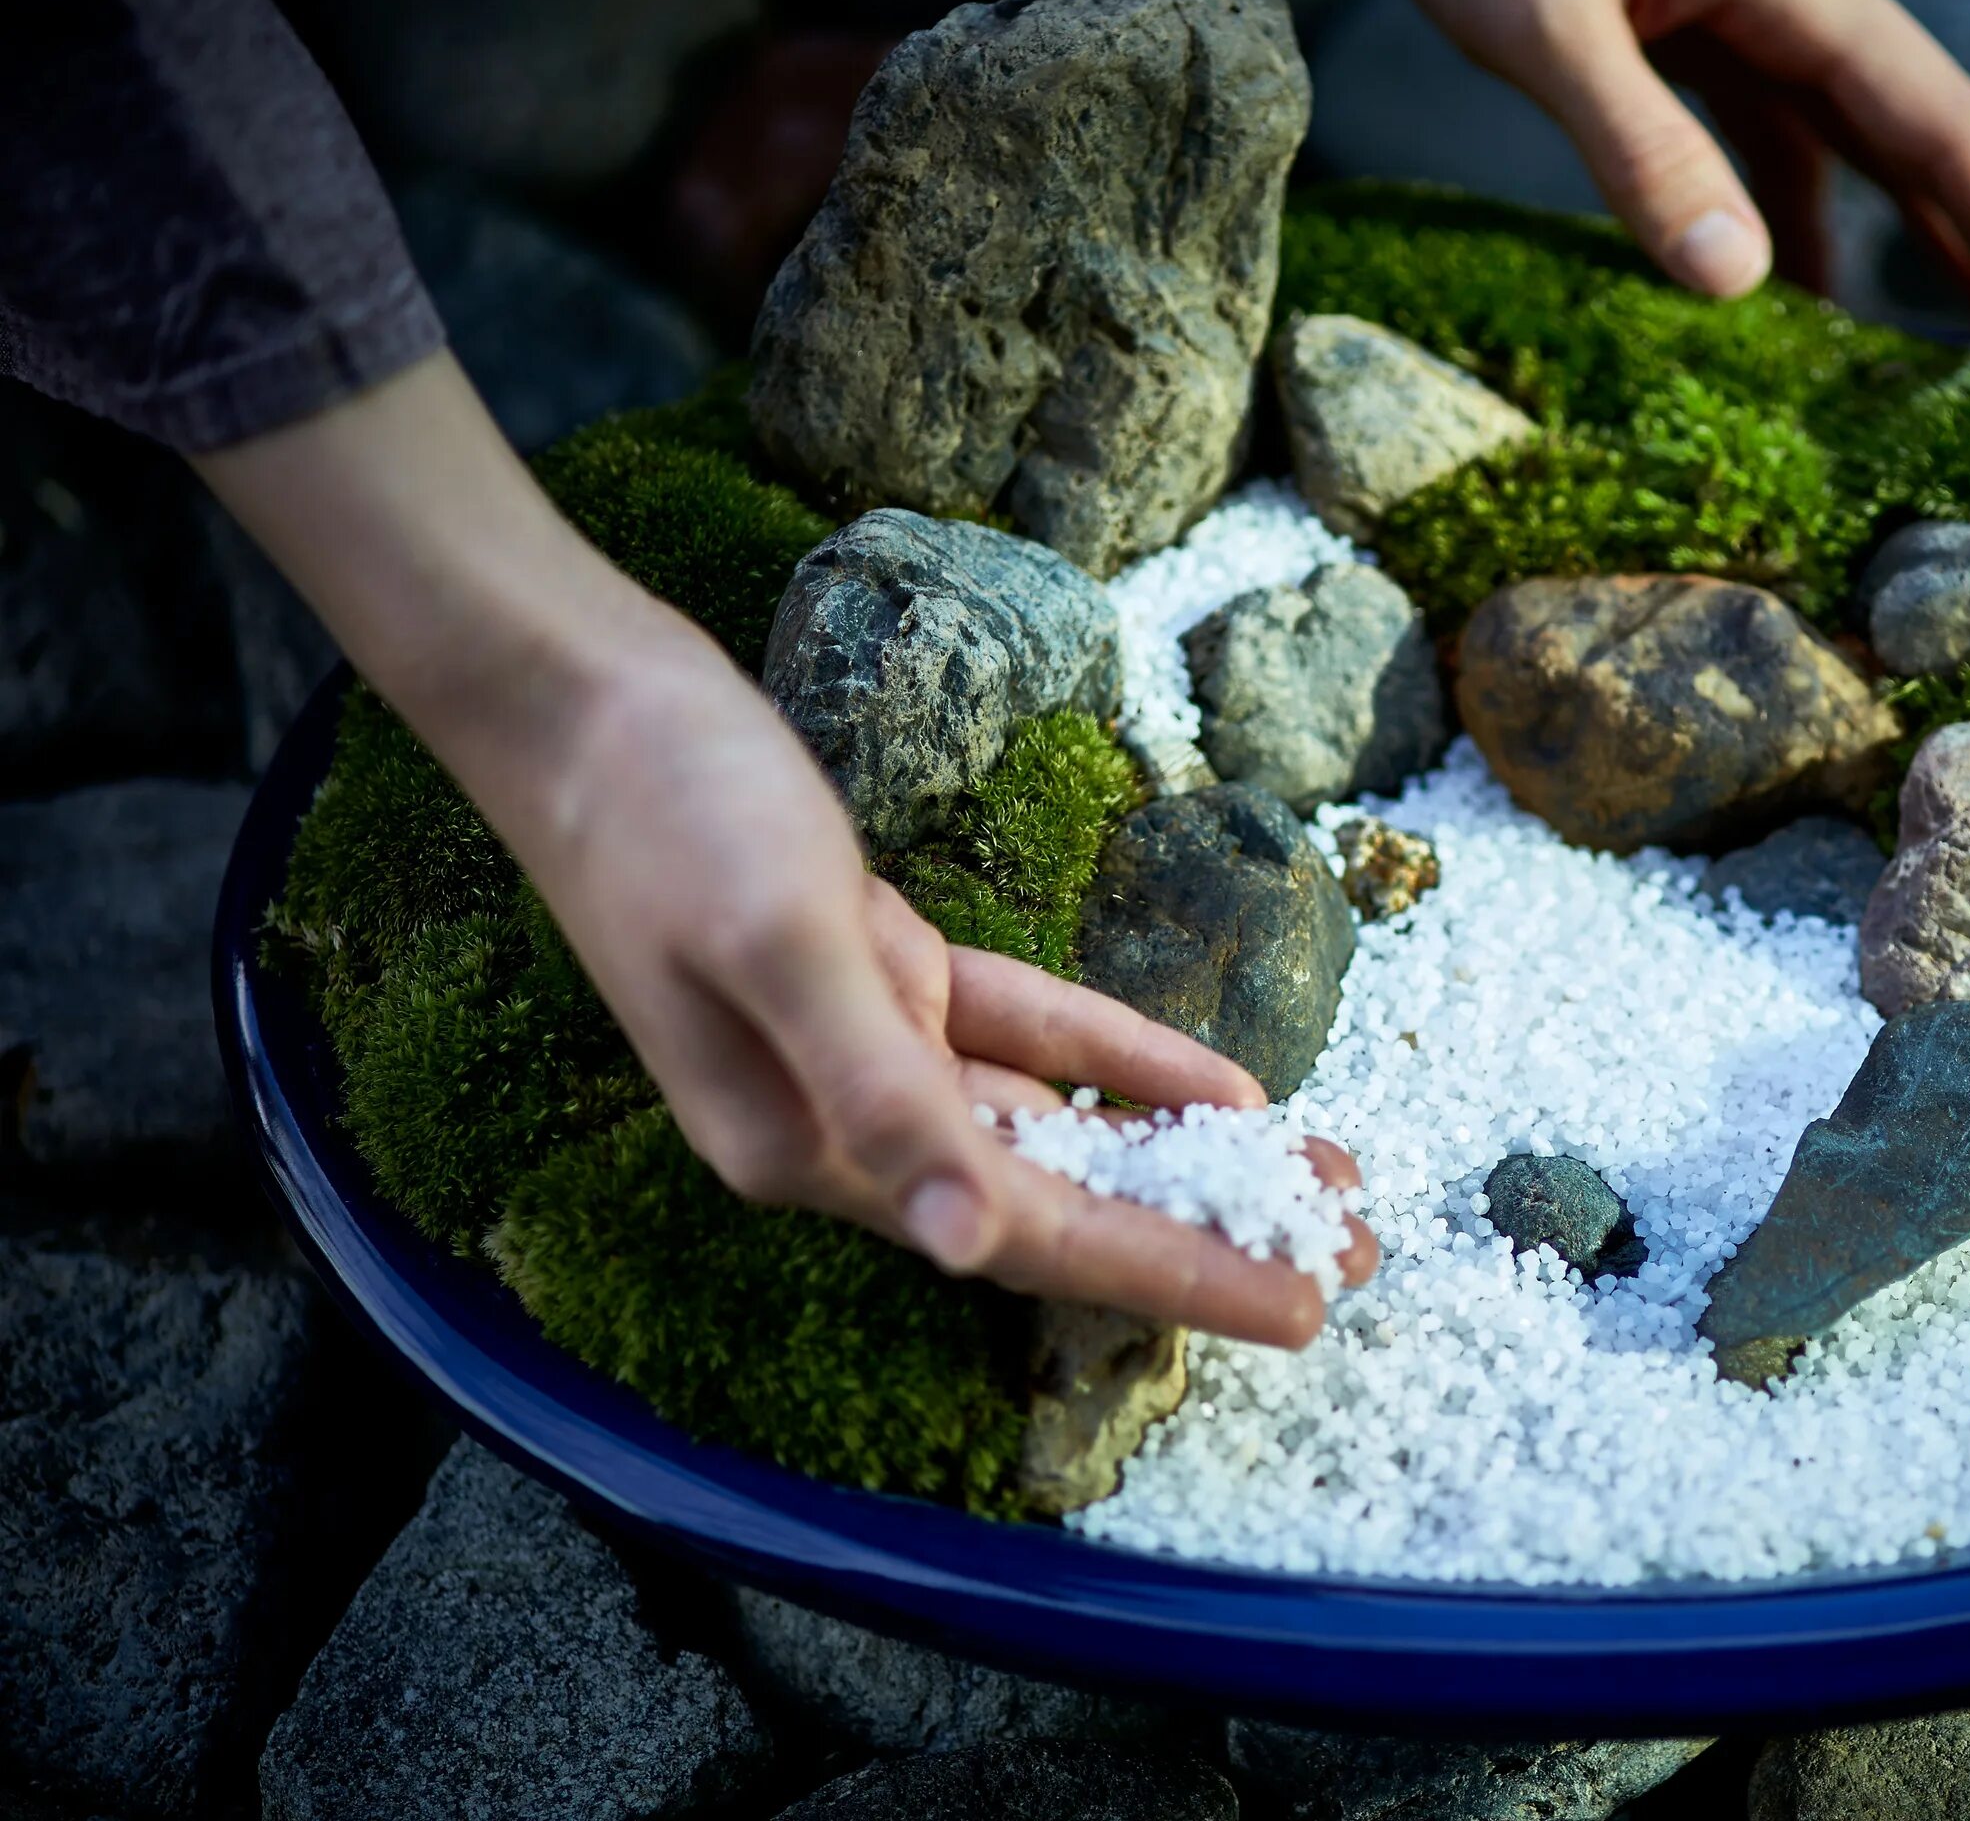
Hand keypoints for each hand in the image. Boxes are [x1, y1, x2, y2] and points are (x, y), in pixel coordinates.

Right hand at [528, 621, 1381, 1344]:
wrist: (582, 701)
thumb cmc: (669, 813)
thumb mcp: (783, 942)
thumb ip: (877, 1090)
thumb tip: (963, 1236)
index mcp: (817, 1148)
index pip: (1031, 1236)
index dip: (1173, 1272)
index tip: (1299, 1307)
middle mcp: (846, 1126)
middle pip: (1062, 1205)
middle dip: (1209, 1232)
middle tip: (1350, 1257)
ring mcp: (866, 1049)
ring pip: (1059, 1129)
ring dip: (1182, 1156)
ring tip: (1315, 1181)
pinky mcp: (880, 972)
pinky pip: (1027, 1034)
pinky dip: (1117, 1058)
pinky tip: (1215, 1084)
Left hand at [1332, 0, 1969, 326]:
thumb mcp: (1537, 18)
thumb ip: (1638, 144)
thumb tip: (1739, 282)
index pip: (1943, 130)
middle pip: (1930, 141)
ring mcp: (1749, 0)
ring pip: (1861, 142)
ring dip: (1919, 242)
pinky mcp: (1693, 15)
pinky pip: (1780, 133)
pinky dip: (1806, 218)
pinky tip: (1805, 303)